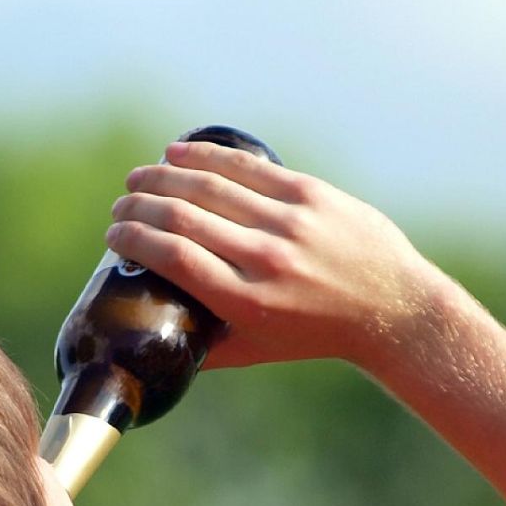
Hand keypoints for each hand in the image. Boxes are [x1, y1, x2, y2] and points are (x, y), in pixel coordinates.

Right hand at [106, 140, 451, 368]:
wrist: (391, 308)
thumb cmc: (315, 334)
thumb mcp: (256, 351)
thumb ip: (203, 347)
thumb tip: (151, 341)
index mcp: (246, 302)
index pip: (173, 258)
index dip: (134, 239)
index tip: (114, 235)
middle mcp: (266, 259)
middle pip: (182, 217)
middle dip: (138, 206)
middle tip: (120, 207)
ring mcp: (290, 223)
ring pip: (210, 185)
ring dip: (162, 176)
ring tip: (138, 179)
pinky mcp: (311, 194)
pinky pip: (248, 167)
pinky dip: (205, 156)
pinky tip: (178, 153)